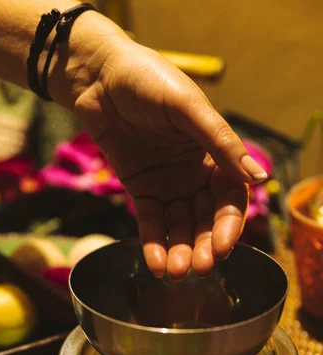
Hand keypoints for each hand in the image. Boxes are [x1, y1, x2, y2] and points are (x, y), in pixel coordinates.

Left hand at [70, 33, 266, 278]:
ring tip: (176, 272)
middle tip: (200, 269)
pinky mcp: (140, 190)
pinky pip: (150, 223)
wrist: (99, 76)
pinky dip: (153, 244)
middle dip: (204, 246)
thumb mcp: (188, 108)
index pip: (229, 198)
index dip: (227, 225)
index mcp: (214, 153)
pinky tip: (156, 264)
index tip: (222, 248)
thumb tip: (260, 179)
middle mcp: (194, 173)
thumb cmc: (148, 80)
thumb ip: (221, 143)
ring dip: (180, 251)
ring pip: (179, 226)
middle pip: (205, 219)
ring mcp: (167, 184)